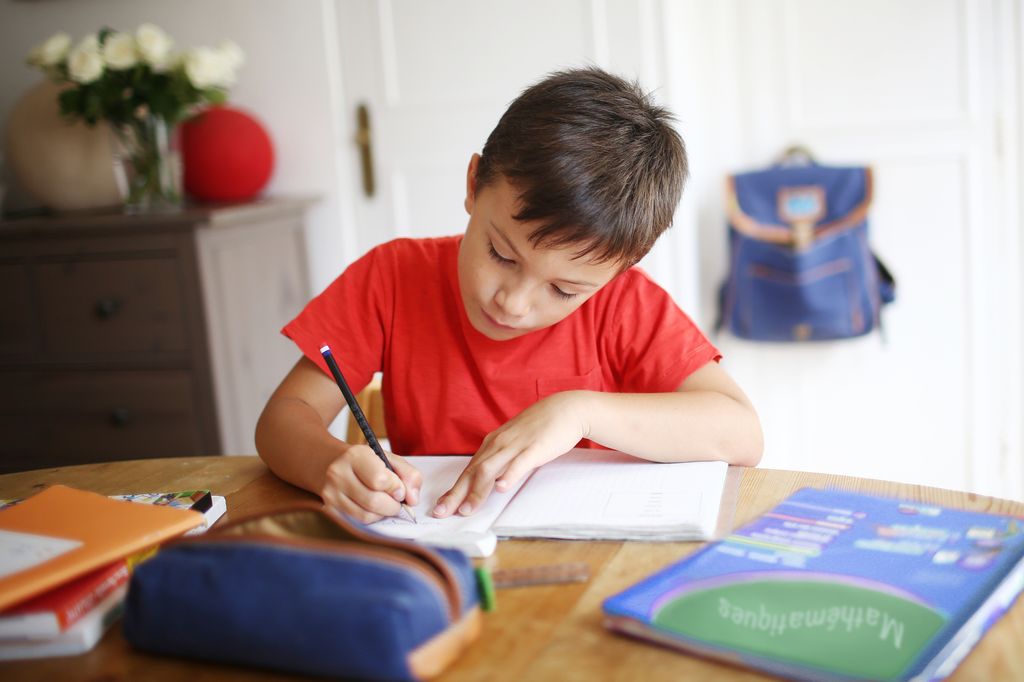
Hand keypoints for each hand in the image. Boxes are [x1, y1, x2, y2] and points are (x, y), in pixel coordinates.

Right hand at [320, 445, 421, 523]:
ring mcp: (331, 493)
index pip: (380, 480)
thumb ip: (409, 475)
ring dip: (382, 514)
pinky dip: (371, 518)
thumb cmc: (365, 462)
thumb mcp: (389, 459)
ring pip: (366, 516)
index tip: (400, 489)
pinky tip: (372, 508)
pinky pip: (357, 522)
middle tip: (396, 501)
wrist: (329, 463)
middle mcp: (339, 473)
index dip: (396, 488)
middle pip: (374, 501)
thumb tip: (412, 500)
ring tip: (384, 503)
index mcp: (356, 456)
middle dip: (393, 505)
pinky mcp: (329, 509)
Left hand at [432, 391, 589, 517]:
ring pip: (490, 470)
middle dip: (456, 494)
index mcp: (492, 444)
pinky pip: (519, 463)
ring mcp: (515, 445)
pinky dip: (508, 476)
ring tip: (467, 509)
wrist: (565, 409)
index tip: (440, 507)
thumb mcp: (513, 443)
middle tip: (441, 513)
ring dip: (477, 491)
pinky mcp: (534, 448)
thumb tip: (488, 480)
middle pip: (473, 472)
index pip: (468, 470)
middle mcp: (498, 444)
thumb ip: (500, 459)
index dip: (454, 490)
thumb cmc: (539, 428)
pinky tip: (501, 488)